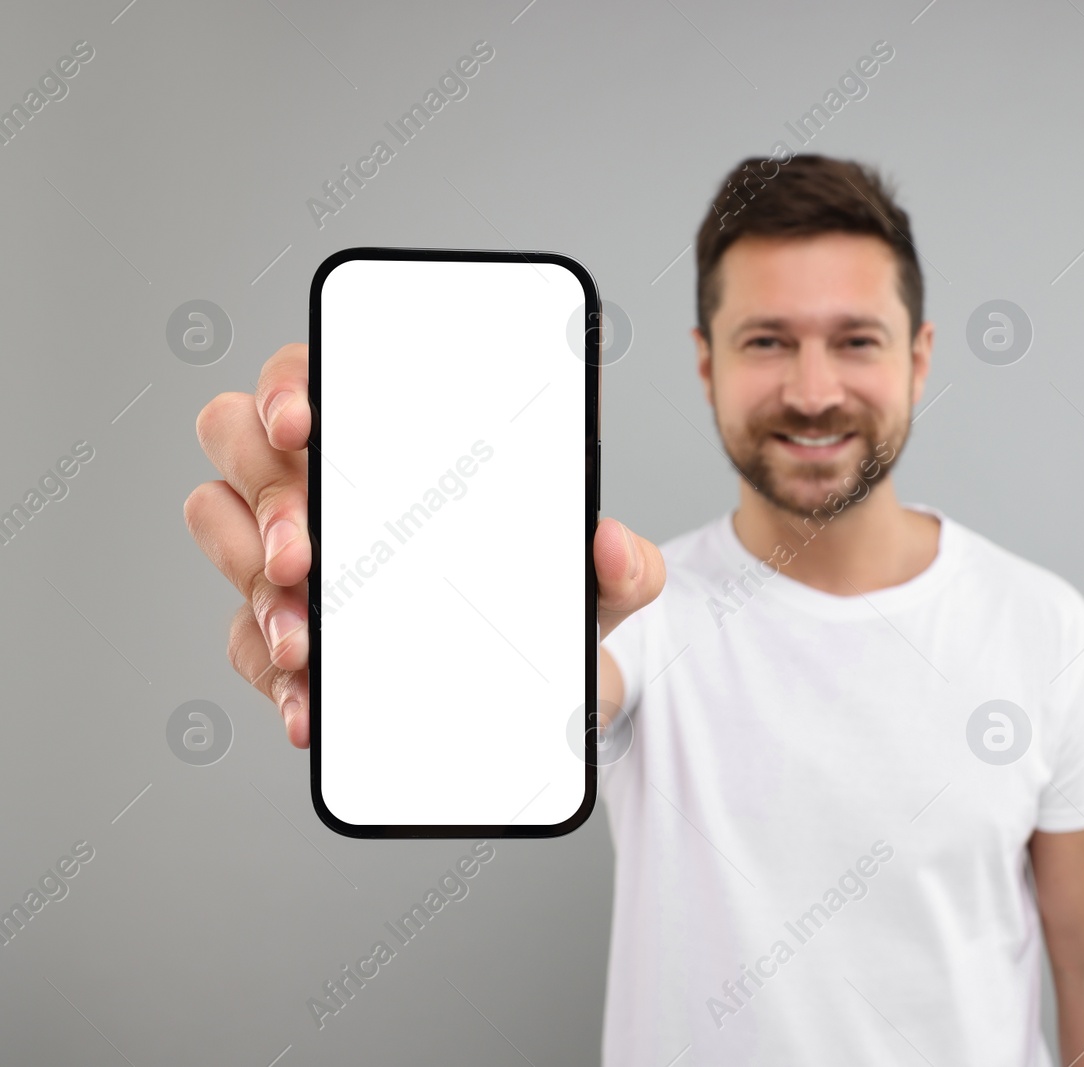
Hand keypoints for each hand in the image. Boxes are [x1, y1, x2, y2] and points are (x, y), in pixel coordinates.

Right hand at [185, 343, 664, 747]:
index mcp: (391, 438)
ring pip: (219, 533)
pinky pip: (247, 643)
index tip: (304, 424)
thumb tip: (611, 543)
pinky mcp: (282, 631)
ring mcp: (290, 553)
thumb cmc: (549, 602)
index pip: (311, 375)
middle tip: (303, 551)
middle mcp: (325, 480)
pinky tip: (311, 706)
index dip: (288, 386)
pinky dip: (275, 676)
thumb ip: (625, 565)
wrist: (541, 698)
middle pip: (235, 441)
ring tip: (309, 640)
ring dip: (256, 588)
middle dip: (263, 496)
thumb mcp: (602, 584)